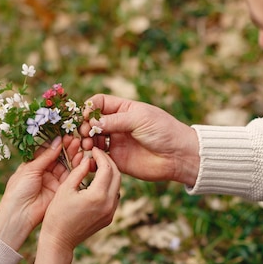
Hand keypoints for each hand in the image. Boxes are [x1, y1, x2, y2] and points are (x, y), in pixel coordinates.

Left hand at [0, 135, 81, 250]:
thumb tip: (57, 140)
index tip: (65, 134)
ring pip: (66, 165)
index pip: (47, 151)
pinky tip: (81, 158)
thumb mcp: (30, 169)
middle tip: (75, 139)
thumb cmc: (18, 190)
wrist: (20, 214)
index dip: (56, 143)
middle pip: (58, 157)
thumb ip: (45, 156)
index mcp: (33, 165)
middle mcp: (44, 172)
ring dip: (73, 155)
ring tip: (80, 145)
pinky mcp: (61, 189)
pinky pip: (70, 176)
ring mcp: (53, 180)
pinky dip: (76, 167)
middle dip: (67, 148)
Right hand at [34, 147, 120, 263]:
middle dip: (108, 162)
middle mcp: (109, 204)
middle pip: (117, 175)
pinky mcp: (109, 218)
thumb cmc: (57, 214)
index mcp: (98, 196)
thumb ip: (78, 171)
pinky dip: (109, 185)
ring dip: (110, 173)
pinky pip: (114, 196)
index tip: (93, 150)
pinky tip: (97, 181)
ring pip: (117, 185)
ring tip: (96, 166)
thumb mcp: (65, 189)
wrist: (59, 240)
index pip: (106, 168)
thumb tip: (87, 159)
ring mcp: (111, 212)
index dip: (101, 155)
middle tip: (97, 155)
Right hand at [79, 94, 200, 185]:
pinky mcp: (117, 160)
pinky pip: (99, 158)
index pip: (99, 103)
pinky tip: (90, 159)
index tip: (86, 117)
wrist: (178, 156)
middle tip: (85, 134)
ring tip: (88, 146)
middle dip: (84, 126)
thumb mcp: (139, 119)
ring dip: (86, 142)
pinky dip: (91, 158)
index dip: (89, 108)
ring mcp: (116, 142)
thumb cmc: (163, 131)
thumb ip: (115, 121)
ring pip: (93, 139)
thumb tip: (91, 123)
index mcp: (124, 109)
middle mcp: (117, 125)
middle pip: (92, 122)